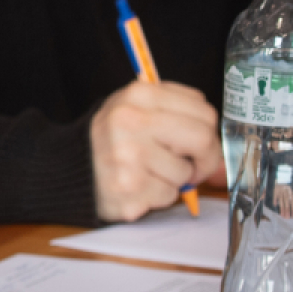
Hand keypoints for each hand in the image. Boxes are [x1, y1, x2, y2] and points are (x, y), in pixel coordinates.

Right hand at [91, 80, 223, 221]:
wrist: (67, 167)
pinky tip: (138, 185)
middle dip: (204, 159)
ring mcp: (128, 157)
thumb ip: (183, 119)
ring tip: (148, 172)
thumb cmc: (113, 139)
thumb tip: (225, 163)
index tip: (195, 144)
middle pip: (202, 140)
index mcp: (138, 95)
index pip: (203, 112)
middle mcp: (131, 122)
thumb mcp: (138, 110)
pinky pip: (168, 196)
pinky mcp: (128, 189)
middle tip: (190, 166)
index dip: (208, 132)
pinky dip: (158, 196)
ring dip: (174, 179)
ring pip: (185, 173)